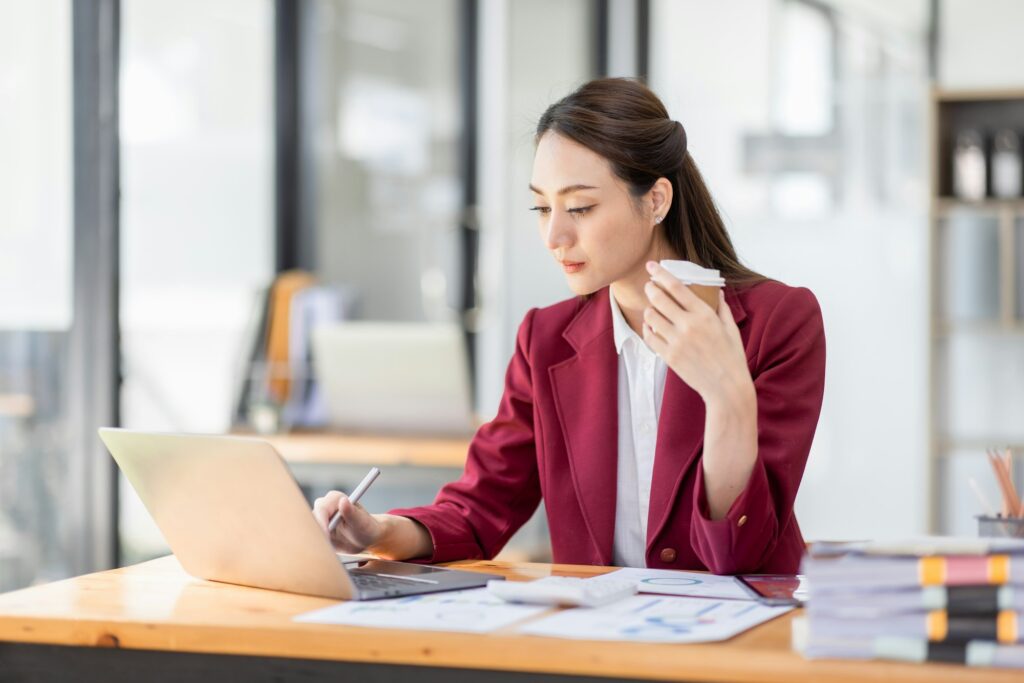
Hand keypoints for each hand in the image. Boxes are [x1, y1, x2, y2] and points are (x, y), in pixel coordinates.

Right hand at [312, 491, 385, 553]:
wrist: (365, 539)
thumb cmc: (366, 528)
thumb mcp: (362, 522)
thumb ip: (352, 512)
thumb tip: (343, 501)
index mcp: (335, 499)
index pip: (321, 509)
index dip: (322, 522)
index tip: (326, 536)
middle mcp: (324, 507)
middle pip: (310, 519)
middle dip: (315, 532)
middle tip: (323, 546)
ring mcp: (319, 519)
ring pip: (309, 529)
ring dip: (314, 540)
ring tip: (326, 550)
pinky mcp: (316, 530)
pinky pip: (310, 538)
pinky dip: (314, 545)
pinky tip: (324, 551)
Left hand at [641, 261, 752, 403]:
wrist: (726, 387)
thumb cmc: (732, 357)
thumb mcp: (731, 329)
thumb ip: (721, 308)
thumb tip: (718, 292)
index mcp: (704, 315)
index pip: (676, 287)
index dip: (661, 273)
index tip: (652, 265)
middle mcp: (688, 325)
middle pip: (658, 298)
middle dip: (651, 288)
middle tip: (650, 286)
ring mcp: (676, 341)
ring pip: (650, 317)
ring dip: (649, 310)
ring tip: (653, 309)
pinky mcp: (669, 356)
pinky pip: (649, 337)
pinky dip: (648, 329)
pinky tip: (652, 327)